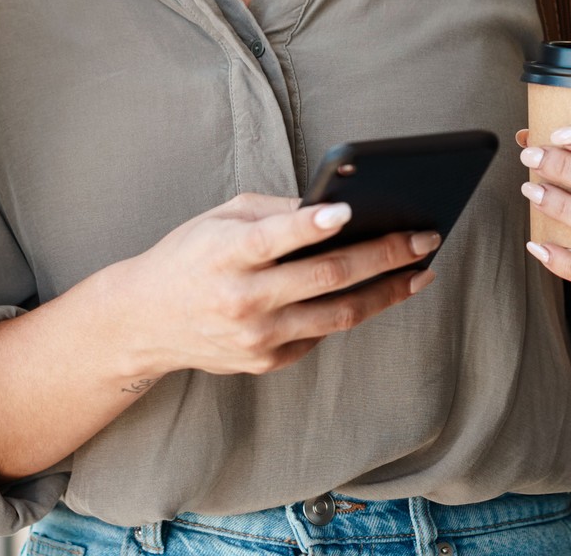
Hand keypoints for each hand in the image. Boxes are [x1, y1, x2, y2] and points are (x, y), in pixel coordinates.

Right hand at [94, 192, 436, 383]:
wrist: (145, 321)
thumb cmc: (192, 254)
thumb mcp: (221, 218)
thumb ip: (276, 212)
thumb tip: (340, 208)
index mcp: (225, 254)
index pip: (273, 238)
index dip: (312, 225)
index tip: (350, 210)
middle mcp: (242, 299)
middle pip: (326, 277)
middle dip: (384, 255)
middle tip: (425, 237)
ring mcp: (256, 337)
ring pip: (339, 315)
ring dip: (388, 291)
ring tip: (421, 271)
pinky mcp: (265, 361)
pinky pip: (321, 334)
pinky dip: (351, 309)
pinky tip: (378, 291)